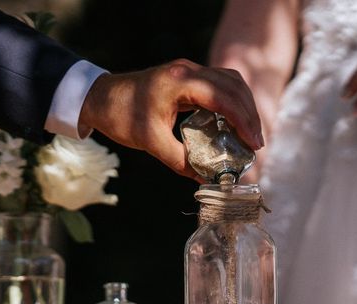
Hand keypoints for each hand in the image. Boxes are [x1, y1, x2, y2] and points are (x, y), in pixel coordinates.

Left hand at [80, 59, 263, 180]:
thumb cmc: (121, 117)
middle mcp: (188, 70)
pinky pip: (220, 84)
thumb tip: (207, 181)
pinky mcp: (187, 75)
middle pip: (234, 86)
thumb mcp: (151, 142)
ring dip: (244, 106)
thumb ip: (181, 162)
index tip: (254, 144)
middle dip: (250, 114)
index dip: (244, 121)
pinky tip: (234, 122)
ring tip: (250, 134)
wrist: (99, 98)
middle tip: (256, 143)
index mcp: (179, 82)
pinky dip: (232, 101)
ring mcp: (188, 69)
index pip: (224, 98)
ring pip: (230, 81)